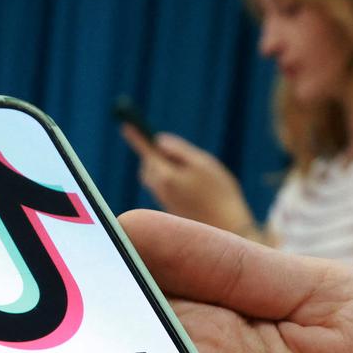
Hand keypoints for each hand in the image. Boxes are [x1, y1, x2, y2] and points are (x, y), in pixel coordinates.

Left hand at [120, 125, 253, 232]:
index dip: (136, 137)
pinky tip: (192, 185)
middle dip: (157, 155)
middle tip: (176, 150)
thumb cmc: (218, 192)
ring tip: (192, 171)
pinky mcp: (169, 208)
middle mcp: (159, 189)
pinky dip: (172, 180)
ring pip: (156, 176)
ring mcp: (163, 200)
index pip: (146, 151)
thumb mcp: (203, 163)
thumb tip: (158, 140)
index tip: (126, 125)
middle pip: (149, 164)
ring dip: (166, 168)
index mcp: (165, 175)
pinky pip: (164, 187)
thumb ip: (179, 151)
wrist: (227, 228)